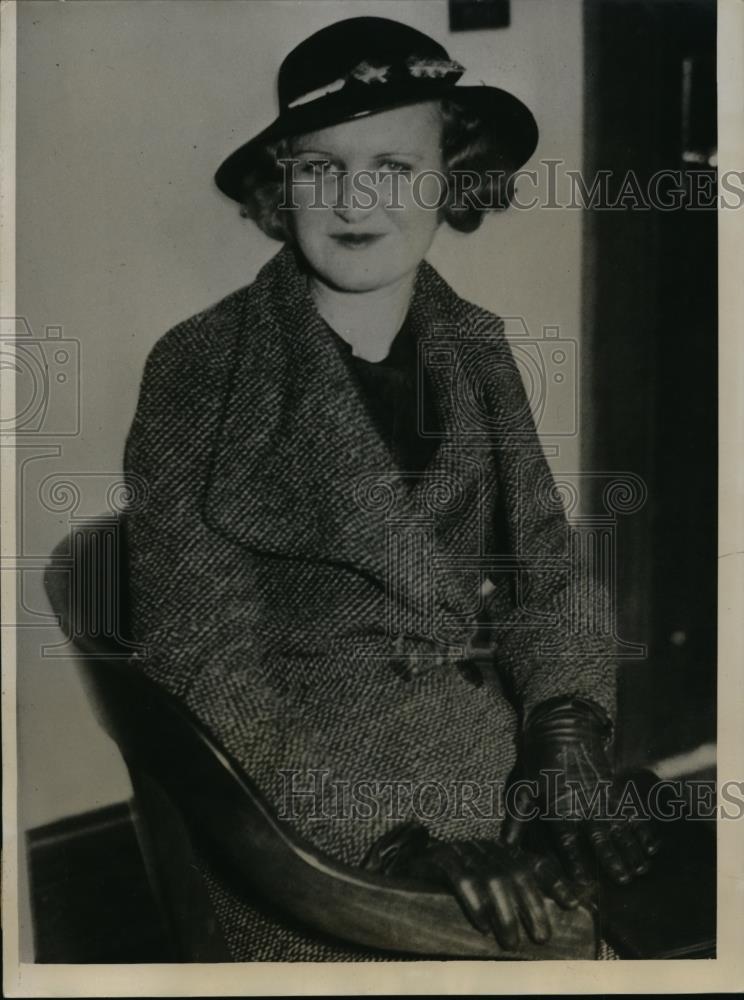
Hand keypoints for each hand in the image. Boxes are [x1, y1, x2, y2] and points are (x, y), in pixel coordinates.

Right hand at [362, 821, 578, 950]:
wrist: (402, 878)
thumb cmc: (449, 896)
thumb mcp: (486, 897)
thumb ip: (511, 903)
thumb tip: (546, 927)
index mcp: (499, 853)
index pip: (533, 862)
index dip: (555, 881)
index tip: (573, 904)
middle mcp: (483, 848)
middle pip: (516, 871)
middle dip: (532, 905)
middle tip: (541, 937)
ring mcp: (460, 851)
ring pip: (492, 876)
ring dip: (506, 912)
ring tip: (512, 942)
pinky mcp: (438, 859)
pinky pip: (460, 878)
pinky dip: (475, 903)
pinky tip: (482, 926)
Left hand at [503, 697, 659, 884]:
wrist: (562, 726)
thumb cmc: (539, 760)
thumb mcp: (524, 786)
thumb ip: (518, 818)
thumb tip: (506, 845)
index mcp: (559, 805)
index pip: (568, 839)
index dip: (576, 861)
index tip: (584, 882)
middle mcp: (583, 803)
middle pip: (600, 836)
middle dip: (613, 859)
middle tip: (624, 881)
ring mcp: (601, 795)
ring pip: (619, 827)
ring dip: (631, 849)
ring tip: (641, 870)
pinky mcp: (613, 787)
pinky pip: (630, 811)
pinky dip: (641, 829)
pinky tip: (652, 845)